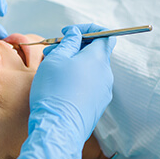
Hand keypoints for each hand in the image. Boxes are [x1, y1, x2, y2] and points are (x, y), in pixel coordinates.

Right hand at [11, 24, 115, 158]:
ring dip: (74, 65)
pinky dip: (77, 80)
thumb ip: (69, 42)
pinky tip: (60, 87)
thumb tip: (76, 34)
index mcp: (98, 59)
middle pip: (95, 53)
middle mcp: (106, 74)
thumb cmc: (54, 91)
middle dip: (75, 48)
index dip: (86, 30)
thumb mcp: (56, 59)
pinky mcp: (97, 106)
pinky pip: (90, 86)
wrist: (58, 128)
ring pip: (91, 70)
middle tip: (53, 51)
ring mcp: (104, 92)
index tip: (68, 33)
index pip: (104, 35)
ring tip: (52, 70)